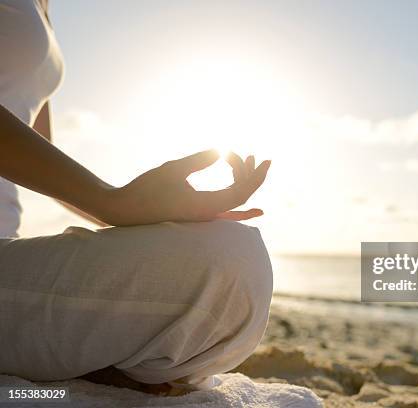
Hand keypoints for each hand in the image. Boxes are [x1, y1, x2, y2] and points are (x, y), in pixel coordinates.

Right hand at [99, 150, 269, 225]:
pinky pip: (226, 215)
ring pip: (235, 204)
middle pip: (241, 195)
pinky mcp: (198, 216)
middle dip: (249, 174)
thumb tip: (221, 152)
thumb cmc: (145, 189)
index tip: (263, 159)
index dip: (256, 176)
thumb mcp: (173, 169)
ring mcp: (204, 217)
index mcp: (206, 206)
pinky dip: (242, 211)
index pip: (242, 192)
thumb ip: (198, 160)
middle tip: (247, 154)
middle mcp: (209, 215)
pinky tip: (257, 210)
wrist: (124, 210)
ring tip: (248, 161)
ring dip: (243, 183)